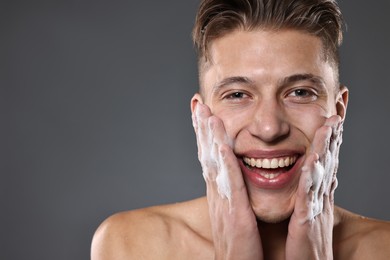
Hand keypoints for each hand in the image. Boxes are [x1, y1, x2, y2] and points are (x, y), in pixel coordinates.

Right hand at [192, 103, 262, 259]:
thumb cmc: (241, 247)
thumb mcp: (234, 216)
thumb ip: (234, 196)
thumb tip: (234, 179)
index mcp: (220, 195)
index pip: (211, 158)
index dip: (205, 135)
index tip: (202, 113)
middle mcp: (217, 195)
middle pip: (206, 155)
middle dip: (201, 128)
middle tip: (197, 102)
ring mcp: (223, 204)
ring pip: (214, 164)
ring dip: (208, 137)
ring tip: (204, 112)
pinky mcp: (234, 215)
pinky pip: (229, 184)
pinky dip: (224, 162)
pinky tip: (221, 144)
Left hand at [286, 115, 342, 259]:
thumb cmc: (305, 250)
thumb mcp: (310, 221)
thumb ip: (312, 202)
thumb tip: (316, 186)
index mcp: (317, 200)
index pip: (325, 167)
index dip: (330, 145)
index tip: (332, 124)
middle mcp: (320, 201)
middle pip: (328, 165)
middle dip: (333, 140)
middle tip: (336, 116)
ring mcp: (315, 209)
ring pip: (322, 173)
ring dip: (327, 148)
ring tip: (331, 125)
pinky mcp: (306, 220)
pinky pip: (308, 194)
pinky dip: (312, 174)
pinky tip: (313, 157)